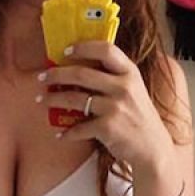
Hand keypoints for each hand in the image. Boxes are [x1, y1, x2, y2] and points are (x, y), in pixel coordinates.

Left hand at [38, 39, 171, 171]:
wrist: (152, 147)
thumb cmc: (138, 117)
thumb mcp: (133, 90)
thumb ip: (114, 77)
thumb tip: (80, 67)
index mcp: (130, 73)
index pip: (106, 50)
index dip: (83, 47)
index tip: (66, 50)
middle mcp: (123, 87)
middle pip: (81, 73)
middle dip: (56, 74)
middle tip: (42, 77)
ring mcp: (115, 107)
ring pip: (75, 99)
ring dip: (54, 99)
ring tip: (42, 100)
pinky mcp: (108, 128)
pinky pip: (79, 128)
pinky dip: (67, 133)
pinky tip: (60, 135)